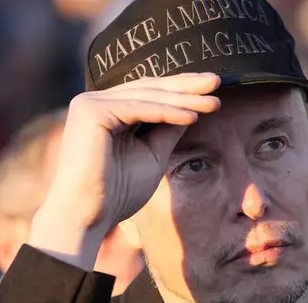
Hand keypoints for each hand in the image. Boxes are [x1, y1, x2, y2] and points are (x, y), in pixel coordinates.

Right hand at [28, 73, 220, 267]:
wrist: (88, 216)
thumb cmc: (117, 193)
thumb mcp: (152, 156)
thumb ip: (168, 130)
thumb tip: (193, 109)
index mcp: (107, 111)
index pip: (149, 93)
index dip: (181, 90)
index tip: (213, 90)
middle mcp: (94, 102)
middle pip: (149, 88)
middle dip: (186, 86)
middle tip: (218, 82)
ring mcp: (89, 103)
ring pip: (147, 96)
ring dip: (183, 99)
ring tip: (214, 102)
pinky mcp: (90, 111)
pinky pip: (138, 108)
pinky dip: (167, 112)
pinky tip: (193, 116)